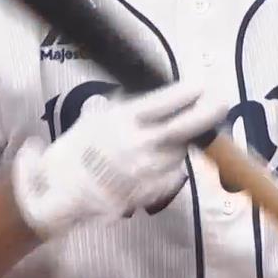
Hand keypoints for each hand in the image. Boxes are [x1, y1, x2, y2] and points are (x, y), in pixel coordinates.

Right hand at [10, 78, 226, 239]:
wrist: (57, 193)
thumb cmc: (74, 151)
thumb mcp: (96, 118)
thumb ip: (125, 107)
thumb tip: (152, 95)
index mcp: (124, 120)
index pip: (167, 102)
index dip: (190, 92)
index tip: (204, 83)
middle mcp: (139, 144)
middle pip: (187, 126)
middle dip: (208, 112)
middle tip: (220, 100)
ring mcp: (146, 170)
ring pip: (181, 151)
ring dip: (183, 141)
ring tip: (175, 133)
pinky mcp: (147, 191)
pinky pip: (172, 175)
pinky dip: (172, 166)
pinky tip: (162, 159)